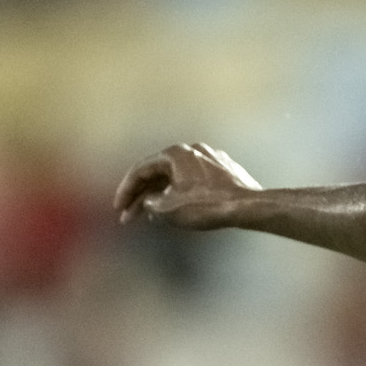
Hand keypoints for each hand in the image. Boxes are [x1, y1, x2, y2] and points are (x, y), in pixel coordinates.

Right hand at [113, 141, 263, 229]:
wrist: (247, 206)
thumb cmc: (207, 206)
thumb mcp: (169, 209)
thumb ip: (151, 204)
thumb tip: (148, 204)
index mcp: (174, 153)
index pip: (140, 170)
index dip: (125, 191)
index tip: (118, 208)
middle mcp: (191, 150)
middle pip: (158, 173)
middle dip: (142, 196)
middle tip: (128, 216)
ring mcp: (209, 158)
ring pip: (176, 176)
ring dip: (160, 195)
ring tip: (150, 215)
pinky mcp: (223, 170)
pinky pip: (193, 180)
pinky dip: (180, 192)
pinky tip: (177, 207)